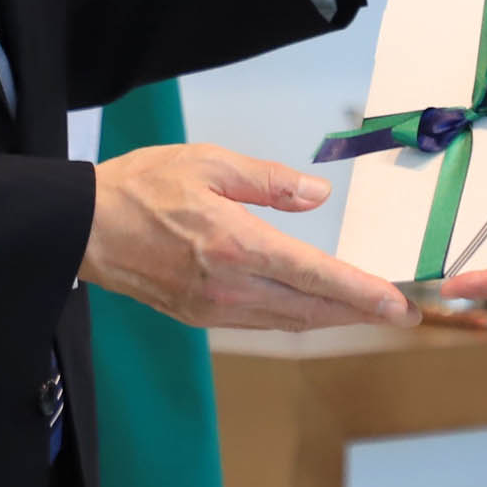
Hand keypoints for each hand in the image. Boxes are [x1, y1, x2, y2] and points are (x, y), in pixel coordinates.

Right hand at [81, 143, 418, 331]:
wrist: (83, 228)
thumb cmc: (142, 187)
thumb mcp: (208, 163)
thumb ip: (269, 182)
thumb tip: (318, 196)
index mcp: (234, 246)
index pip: (314, 276)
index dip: (361, 292)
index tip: (397, 304)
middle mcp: (229, 287)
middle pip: (311, 310)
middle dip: (361, 314)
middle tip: (403, 314)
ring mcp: (214, 309)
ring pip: (290, 323)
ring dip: (333, 320)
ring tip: (369, 312)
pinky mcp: (201, 317)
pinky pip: (263, 323)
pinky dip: (299, 319)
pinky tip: (316, 309)